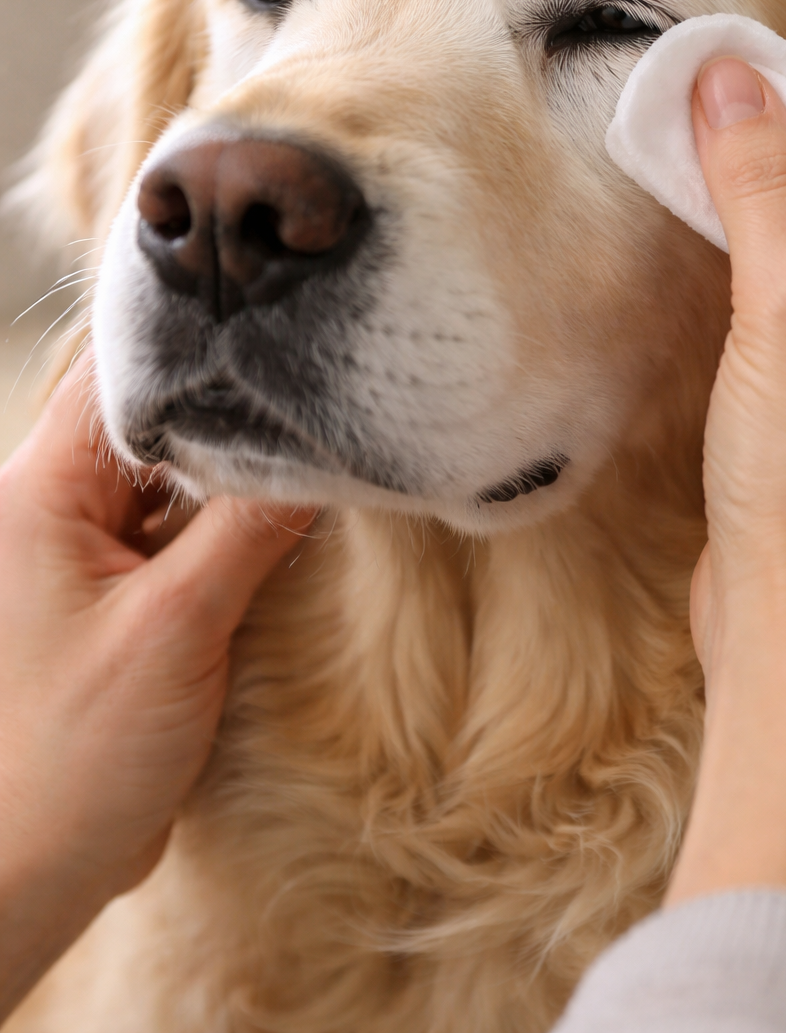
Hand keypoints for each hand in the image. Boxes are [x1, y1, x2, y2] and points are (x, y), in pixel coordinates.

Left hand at [0, 351, 316, 1019]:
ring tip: (307, 463)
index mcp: (35, 492)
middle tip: (315, 411)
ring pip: (163, 476)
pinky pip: (166, 531)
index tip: (283, 344)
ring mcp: (73, 552)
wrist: (19, 874)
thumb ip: (248, 529)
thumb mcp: (176, 629)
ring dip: (229, 478)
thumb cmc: (72, 758)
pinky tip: (273, 529)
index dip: (200, 354)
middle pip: (149, 423)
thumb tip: (322, 453)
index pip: (119, 379)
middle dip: (231, 421)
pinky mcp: (102, 595)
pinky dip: (218, 527)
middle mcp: (45, 507)